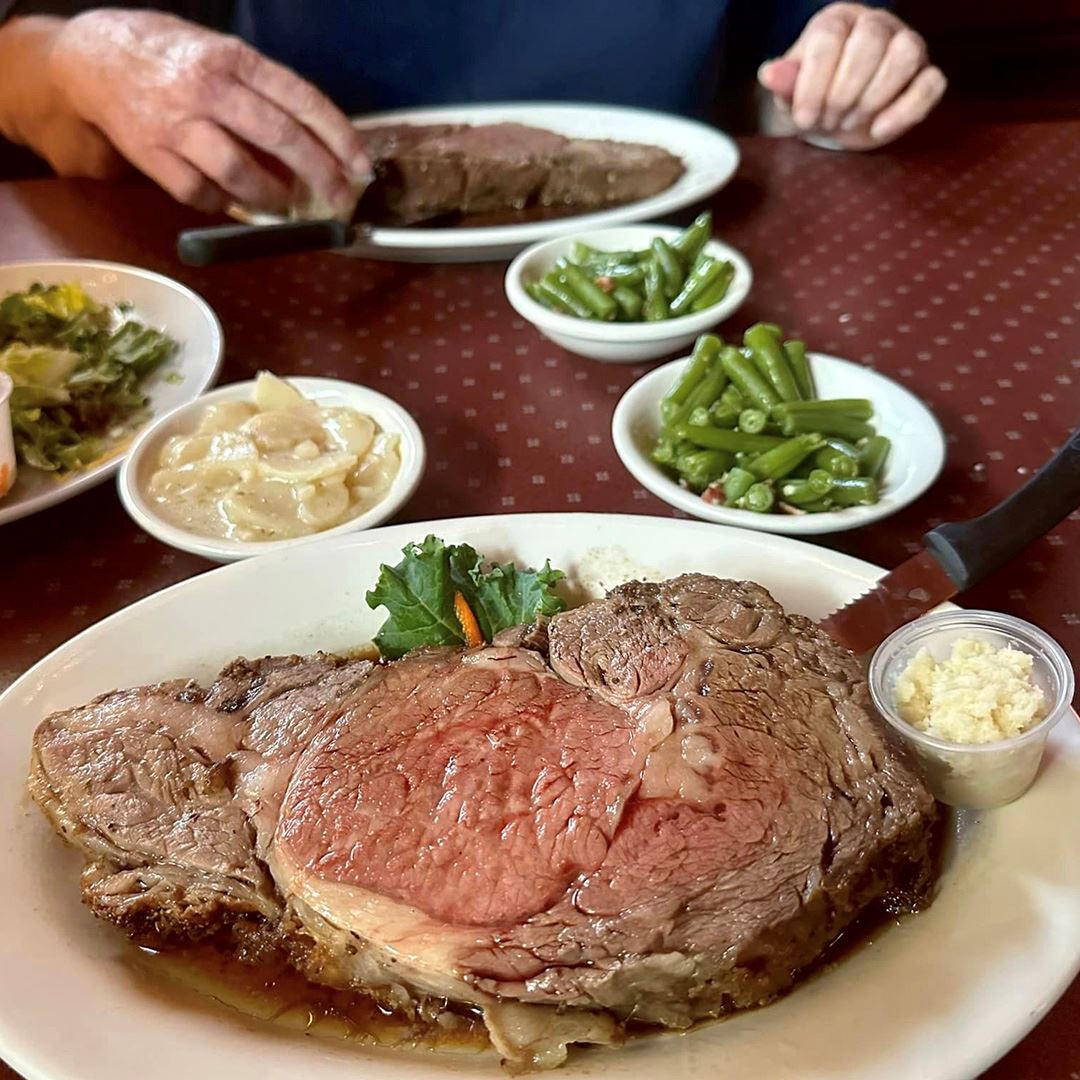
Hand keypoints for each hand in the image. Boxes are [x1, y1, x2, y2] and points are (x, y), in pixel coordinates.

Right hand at [45, 10, 370, 212]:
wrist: (89, 60)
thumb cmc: (166, 57)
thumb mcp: (217, 54)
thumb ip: (260, 91)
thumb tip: (313, 142)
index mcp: (232, 59)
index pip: (301, 99)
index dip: (338, 136)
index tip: (361, 165)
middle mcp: (207, 89)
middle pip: (280, 138)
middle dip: (320, 174)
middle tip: (339, 197)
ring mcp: (176, 124)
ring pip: (240, 173)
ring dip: (271, 197)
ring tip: (283, 204)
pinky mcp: (152, 156)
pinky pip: (200, 193)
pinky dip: (223, 203)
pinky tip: (231, 199)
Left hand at [758, 4, 945, 149]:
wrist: (834, 118)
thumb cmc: (812, 98)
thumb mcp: (791, 94)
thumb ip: (784, 83)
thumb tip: (769, 74)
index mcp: (837, 21)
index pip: (829, 38)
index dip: (814, 82)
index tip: (804, 119)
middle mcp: (875, 24)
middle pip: (870, 42)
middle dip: (844, 91)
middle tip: (828, 120)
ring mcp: (906, 46)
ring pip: (906, 55)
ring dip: (874, 96)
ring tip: (850, 122)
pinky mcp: (926, 75)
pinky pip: (932, 84)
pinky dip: (907, 110)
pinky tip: (878, 130)